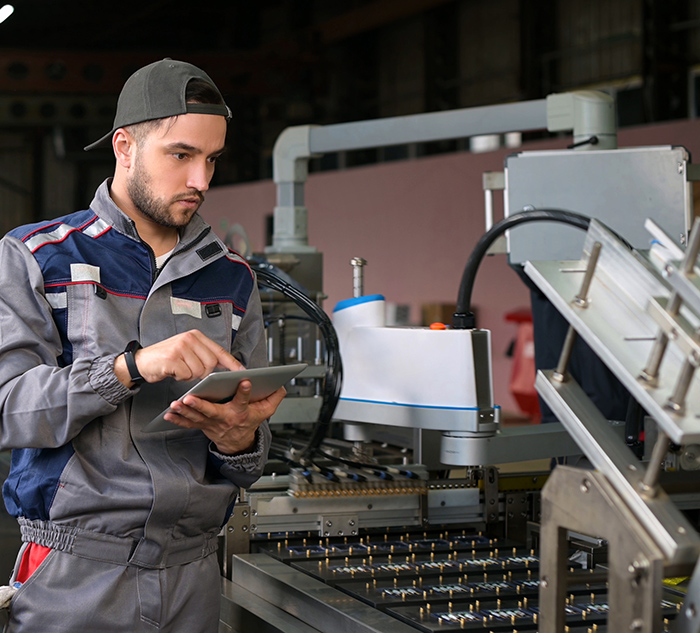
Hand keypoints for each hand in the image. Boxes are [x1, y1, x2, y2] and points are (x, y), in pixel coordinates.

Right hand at [114, 330, 243, 386]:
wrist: (141, 362)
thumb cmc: (167, 359)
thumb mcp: (187, 351)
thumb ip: (204, 355)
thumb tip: (224, 367)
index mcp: (196, 336)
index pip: (219, 351)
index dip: (232, 363)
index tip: (243, 371)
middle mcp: (189, 339)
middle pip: (211, 364)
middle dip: (202, 373)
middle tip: (189, 370)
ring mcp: (180, 347)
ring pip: (199, 372)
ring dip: (190, 376)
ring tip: (179, 369)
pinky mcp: (172, 358)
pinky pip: (186, 375)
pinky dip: (180, 378)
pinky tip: (173, 372)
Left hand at [164, 382, 285, 453]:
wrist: (237, 443)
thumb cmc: (248, 422)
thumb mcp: (265, 412)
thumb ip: (274, 398)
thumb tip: (281, 386)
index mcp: (240, 412)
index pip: (243, 401)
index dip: (245, 392)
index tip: (244, 381)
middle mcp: (224, 418)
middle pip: (212, 411)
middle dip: (200, 405)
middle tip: (190, 398)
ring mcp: (211, 423)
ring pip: (197, 417)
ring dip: (185, 411)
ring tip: (176, 404)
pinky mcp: (202, 426)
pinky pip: (188, 424)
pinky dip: (177, 420)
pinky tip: (169, 414)